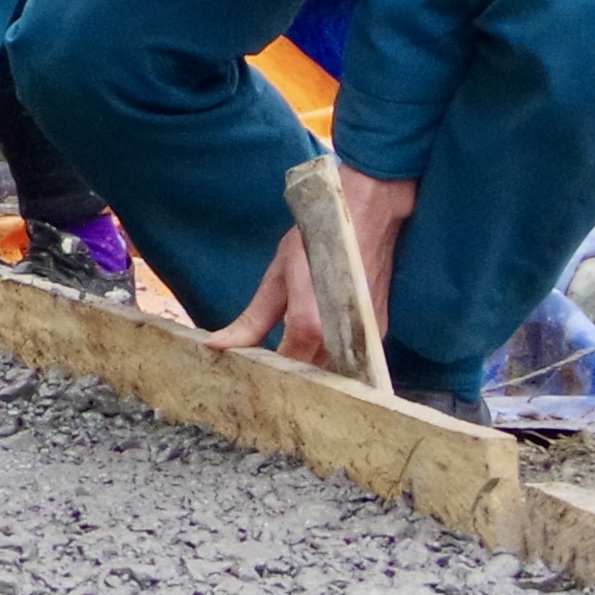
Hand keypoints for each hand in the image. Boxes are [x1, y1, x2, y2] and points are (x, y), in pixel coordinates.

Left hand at [215, 164, 418, 376]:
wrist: (368, 214)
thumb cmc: (317, 241)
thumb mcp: (276, 278)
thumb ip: (252, 320)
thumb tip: (216, 345)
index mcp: (310, 323)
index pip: (286, 367)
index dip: (268, 376)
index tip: (250, 377)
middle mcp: (341, 337)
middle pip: (312, 376)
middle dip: (289, 380)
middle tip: (263, 378)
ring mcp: (364, 337)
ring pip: (334, 372)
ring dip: (313, 374)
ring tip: (287, 371)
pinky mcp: (378, 333)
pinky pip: (352, 360)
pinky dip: (333, 363)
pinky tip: (314, 356)